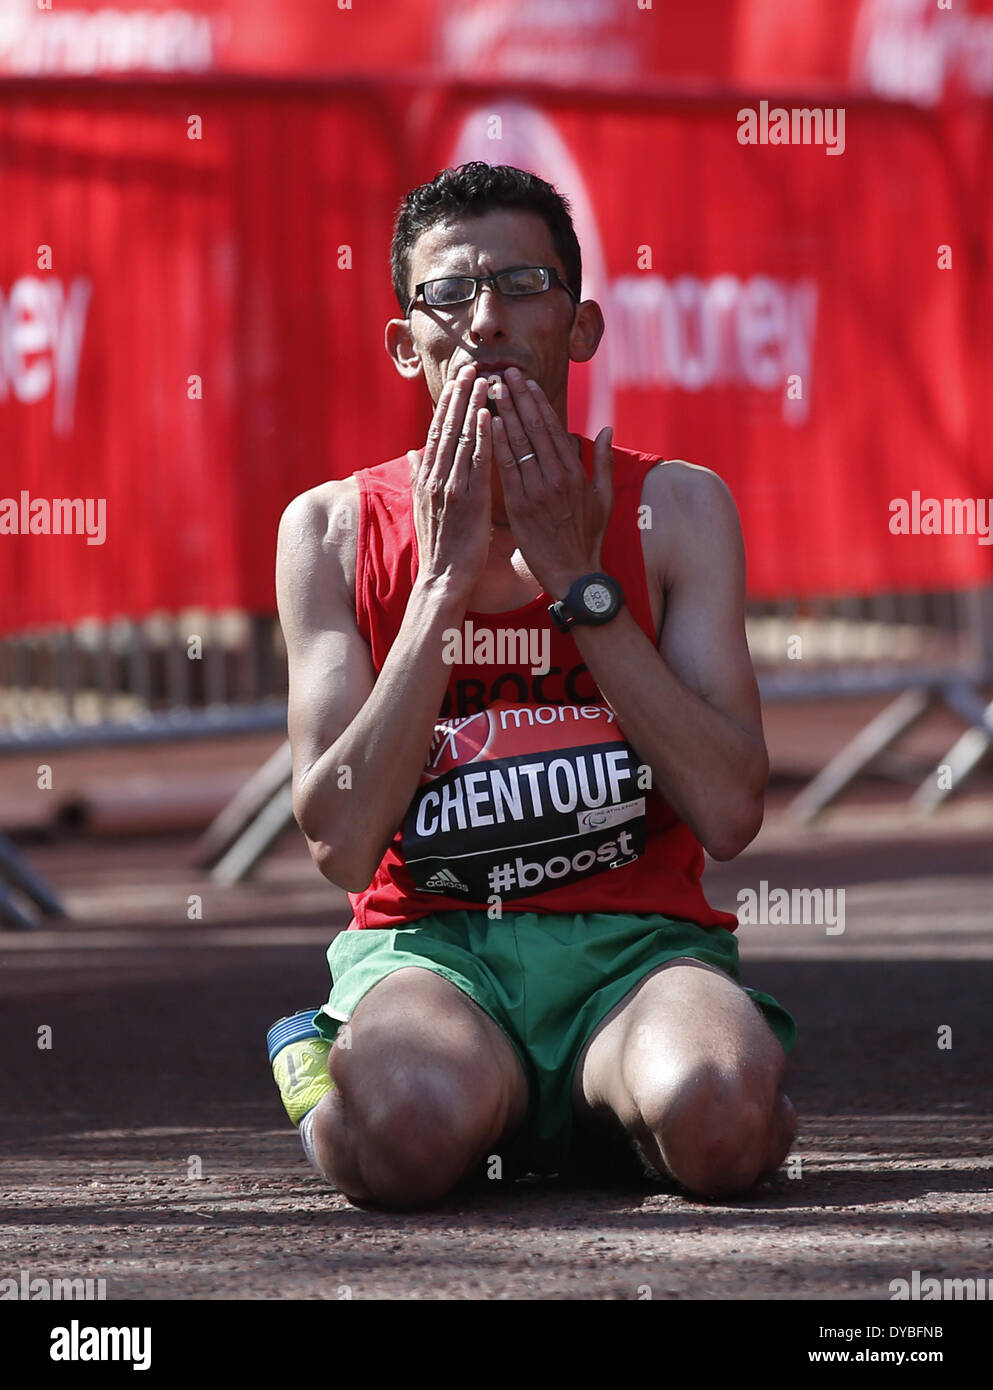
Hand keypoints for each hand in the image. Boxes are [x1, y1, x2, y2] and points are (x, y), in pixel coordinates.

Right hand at [407, 363, 492, 598]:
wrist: (443, 578)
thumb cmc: (440, 546)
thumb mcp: (423, 507)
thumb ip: (418, 477)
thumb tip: (412, 453)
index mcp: (426, 478)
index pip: (436, 432)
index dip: (446, 404)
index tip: (456, 381)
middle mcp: (435, 477)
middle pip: (447, 427)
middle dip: (459, 395)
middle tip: (471, 368)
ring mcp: (450, 487)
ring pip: (461, 437)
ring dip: (472, 406)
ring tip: (483, 379)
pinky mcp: (468, 499)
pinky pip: (476, 461)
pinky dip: (481, 436)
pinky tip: (487, 414)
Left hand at [490, 369, 613, 598]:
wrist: (573, 573)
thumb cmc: (588, 537)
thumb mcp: (604, 498)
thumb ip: (603, 461)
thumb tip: (607, 428)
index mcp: (576, 472)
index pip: (554, 427)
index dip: (538, 401)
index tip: (524, 381)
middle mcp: (558, 476)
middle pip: (535, 428)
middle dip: (518, 398)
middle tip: (502, 373)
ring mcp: (538, 490)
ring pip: (519, 443)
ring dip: (504, 413)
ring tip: (490, 390)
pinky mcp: (520, 506)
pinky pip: (507, 468)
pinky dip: (498, 444)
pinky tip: (488, 423)